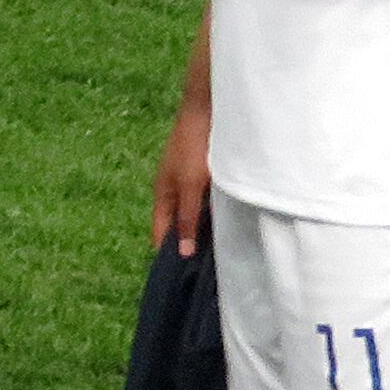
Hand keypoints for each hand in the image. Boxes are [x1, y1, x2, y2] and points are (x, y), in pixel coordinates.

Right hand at [152, 91, 213, 255]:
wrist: (207, 112)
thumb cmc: (194, 148)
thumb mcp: (190, 187)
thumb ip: (186, 218)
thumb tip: (180, 251)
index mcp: (163, 194)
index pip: (160, 232)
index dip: (167, 253)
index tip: (180, 278)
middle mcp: (174, 191)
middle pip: (178, 225)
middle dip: (188, 245)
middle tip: (205, 271)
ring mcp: (188, 182)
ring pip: (194, 215)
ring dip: (203, 230)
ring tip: (220, 253)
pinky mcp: (204, 176)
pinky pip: (206, 204)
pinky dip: (213, 215)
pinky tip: (229, 224)